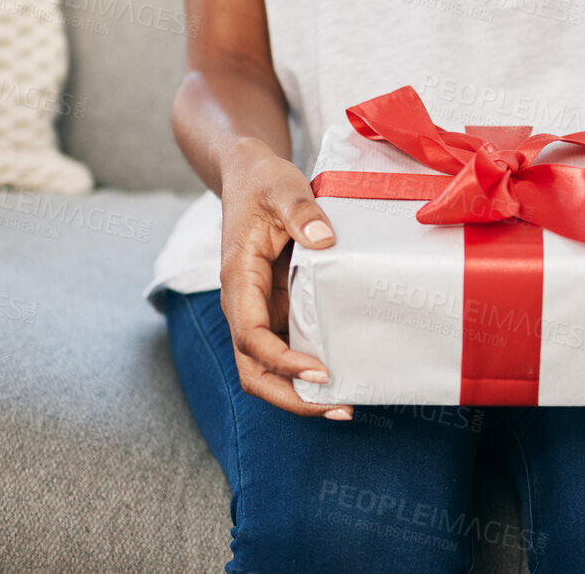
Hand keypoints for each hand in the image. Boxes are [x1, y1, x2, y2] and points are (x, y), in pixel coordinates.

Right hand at [218, 138, 352, 419]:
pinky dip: (308, 371)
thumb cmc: (262, 183)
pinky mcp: (277, 309)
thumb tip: (323, 241)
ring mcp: (260, 310)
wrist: (249, 177)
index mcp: (238, 279)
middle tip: (339, 406)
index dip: (280, 360)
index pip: (250, 336)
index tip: (317, 371)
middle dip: (290, 397)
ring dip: (300, 393)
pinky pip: (287, 350)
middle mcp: (244, 304)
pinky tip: (344, 376)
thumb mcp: (282, 186)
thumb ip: (301, 210)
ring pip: (268, 369)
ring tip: (346, 403)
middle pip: (253, 369)